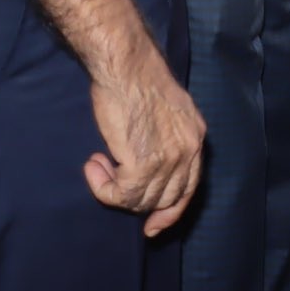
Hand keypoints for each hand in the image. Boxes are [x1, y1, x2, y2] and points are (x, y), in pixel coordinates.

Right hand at [85, 48, 206, 236]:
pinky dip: (102, 188)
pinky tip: (93, 164)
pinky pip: (120, 195)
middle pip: (164, 198)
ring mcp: (168, 160)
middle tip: (108, 180)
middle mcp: (189, 151)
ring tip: (98, 164)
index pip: (189, 188)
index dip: (169, 211)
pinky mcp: (144, 165)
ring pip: (140, 201)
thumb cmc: (136, 79)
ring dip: (113, 189)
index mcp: (196, 137)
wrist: (126, 65)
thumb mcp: (167, 110)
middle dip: (135, 200)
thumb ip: (166, 138)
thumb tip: (150, 167)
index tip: (151, 225)